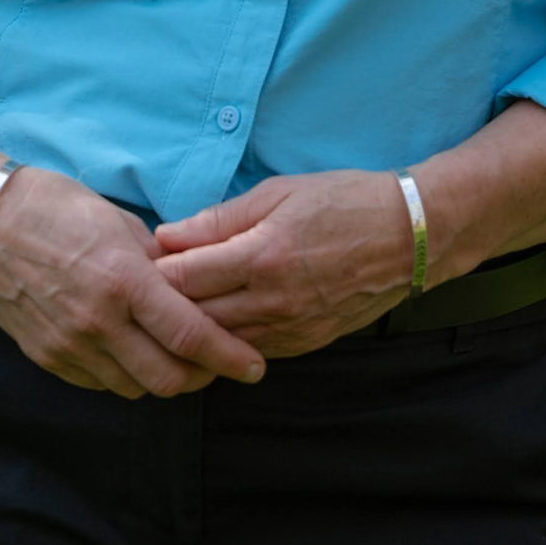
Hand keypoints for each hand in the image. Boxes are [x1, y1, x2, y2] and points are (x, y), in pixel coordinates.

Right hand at [0, 165, 267, 398]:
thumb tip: (194, 285)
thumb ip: (159, 262)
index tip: (254, 366)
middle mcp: (97, 321)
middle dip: (203, 376)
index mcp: (122, 279)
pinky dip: (125, 374)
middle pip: (167, 378)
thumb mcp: (120, 222)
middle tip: (219, 362)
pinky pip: (100, 383)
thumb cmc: (57, 208)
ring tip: (177, 354)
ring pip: (135, 387)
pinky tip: (133, 350)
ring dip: (163, 376)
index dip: (228, 356)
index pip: (189, 334)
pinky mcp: (48, 359)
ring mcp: (69, 345)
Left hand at [152, 169, 414, 356]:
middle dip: (164, 305)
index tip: (138, 261)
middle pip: (195, 318)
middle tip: (143, 288)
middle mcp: (272, 302)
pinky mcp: (305, 344)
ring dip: (192, 329)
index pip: (184, 279)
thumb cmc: (343, 201)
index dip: (154, 272)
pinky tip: (215, 323)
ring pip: (220, 344)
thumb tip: (167, 235)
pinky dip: (227, 340)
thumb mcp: (280, 193)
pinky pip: (251, 351)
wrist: (408, 236)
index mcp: (261, 257)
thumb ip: (220, 219)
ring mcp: (290, 330)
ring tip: (172, 309)